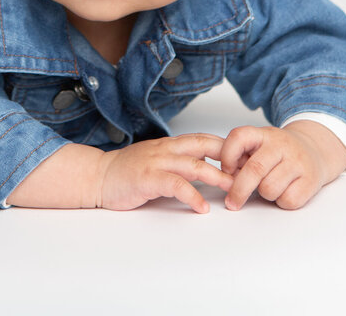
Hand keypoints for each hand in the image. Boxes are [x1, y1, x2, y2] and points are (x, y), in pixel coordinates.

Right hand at [96, 133, 232, 213]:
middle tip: (247, 170)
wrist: (98, 176)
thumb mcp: (156, 160)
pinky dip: (192, 196)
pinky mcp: (148, 178)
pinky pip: (175, 185)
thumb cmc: (127, 172)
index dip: (225, 147)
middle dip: (228, 157)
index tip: (243, 159)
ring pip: (193, 165)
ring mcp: (157, 162)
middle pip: (204, 145)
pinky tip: (202, 207)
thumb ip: (177, 161)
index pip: (203, 139)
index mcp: (169, 144)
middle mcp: (166, 149)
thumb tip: (206, 169)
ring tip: (232, 189)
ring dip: (216, 177)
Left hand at [219, 122, 345, 210]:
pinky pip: (287, 200)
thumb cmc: (279, 152)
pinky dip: (281, 201)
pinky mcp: (311, 180)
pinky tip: (285, 191)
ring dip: (264, 195)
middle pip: (254, 169)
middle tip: (231, 202)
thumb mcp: (259, 145)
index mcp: (263, 134)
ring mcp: (298, 161)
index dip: (227, 156)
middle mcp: (281, 145)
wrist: (315, 150)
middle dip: (239, 190)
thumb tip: (222, 177)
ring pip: (269, 188)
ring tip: (270, 186)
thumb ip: (240, 156)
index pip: (238, 137)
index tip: (226, 171)